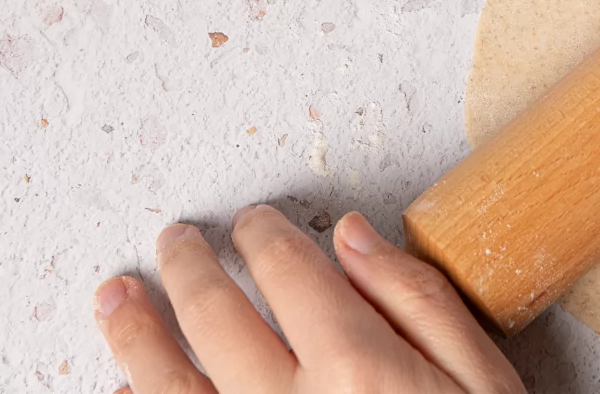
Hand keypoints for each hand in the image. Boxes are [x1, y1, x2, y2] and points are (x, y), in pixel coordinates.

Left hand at [92, 205, 524, 393]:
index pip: (288, 270)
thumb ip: (420, 301)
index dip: (264, 234)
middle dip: (190, 266)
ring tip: (117, 298)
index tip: (255, 223)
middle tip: (178, 241)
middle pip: (214, 316)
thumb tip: (354, 236)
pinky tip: (123, 388)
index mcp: (356, 366)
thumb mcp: (482, 379)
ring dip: (135, 332)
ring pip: (166, 383)